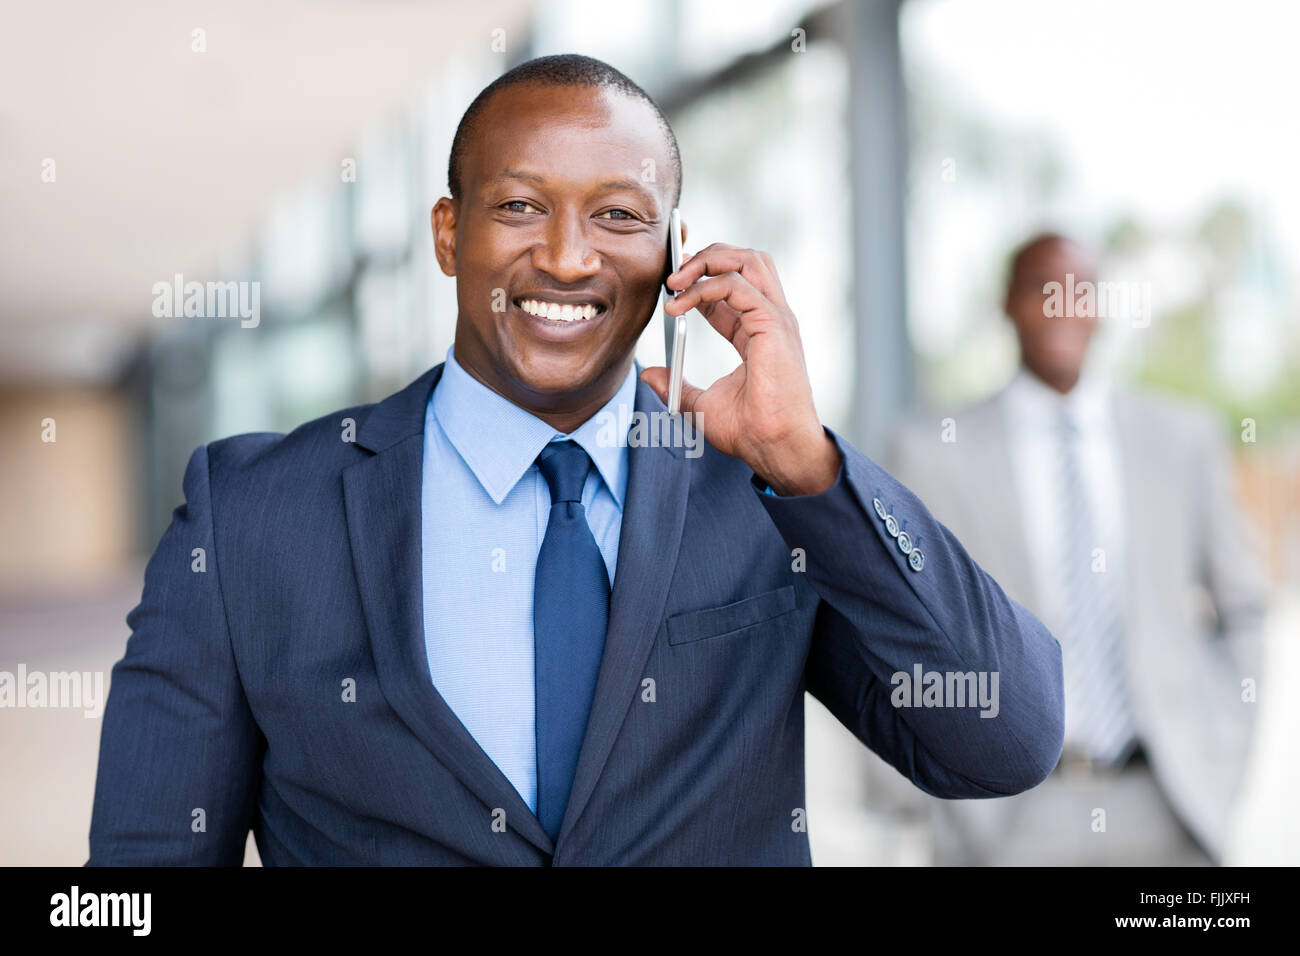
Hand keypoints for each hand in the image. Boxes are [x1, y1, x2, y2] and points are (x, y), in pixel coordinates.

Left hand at [640, 242, 840, 495]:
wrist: (774, 448)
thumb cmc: (750, 431)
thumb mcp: (700, 404)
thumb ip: (677, 385)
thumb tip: (648, 373)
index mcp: (759, 330)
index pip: (732, 284)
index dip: (700, 276)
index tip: (669, 284)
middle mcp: (771, 318)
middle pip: (745, 259)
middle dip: (707, 256)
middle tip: (671, 276)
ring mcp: (776, 318)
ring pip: (747, 260)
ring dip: (707, 261)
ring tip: (674, 282)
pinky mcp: (774, 325)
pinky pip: (738, 285)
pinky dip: (707, 286)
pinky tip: (682, 303)